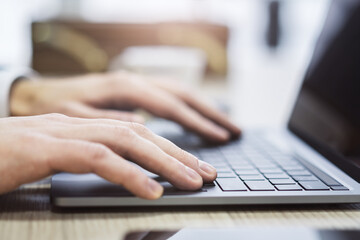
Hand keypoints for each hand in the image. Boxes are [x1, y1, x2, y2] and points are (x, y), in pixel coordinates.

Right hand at [0, 114, 216, 198]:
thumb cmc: (6, 157)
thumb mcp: (54, 155)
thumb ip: (88, 155)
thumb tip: (122, 164)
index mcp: (82, 125)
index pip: (136, 131)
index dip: (168, 148)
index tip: (194, 165)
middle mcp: (77, 123)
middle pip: (141, 133)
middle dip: (177, 153)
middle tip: (206, 172)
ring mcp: (62, 132)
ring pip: (127, 140)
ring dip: (164, 161)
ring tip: (192, 181)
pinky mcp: (46, 149)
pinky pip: (98, 158)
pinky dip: (129, 173)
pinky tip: (152, 191)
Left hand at [10, 71, 240, 141]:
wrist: (43, 92)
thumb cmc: (58, 105)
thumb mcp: (75, 115)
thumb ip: (108, 119)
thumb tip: (139, 124)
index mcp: (125, 88)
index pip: (170, 106)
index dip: (197, 122)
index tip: (219, 137)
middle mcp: (138, 80)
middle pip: (184, 96)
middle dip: (212, 115)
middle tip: (235, 132)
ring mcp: (139, 82)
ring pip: (181, 92)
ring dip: (206, 109)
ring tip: (228, 125)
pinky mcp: (138, 88)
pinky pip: (172, 94)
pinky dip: (191, 105)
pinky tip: (201, 115)